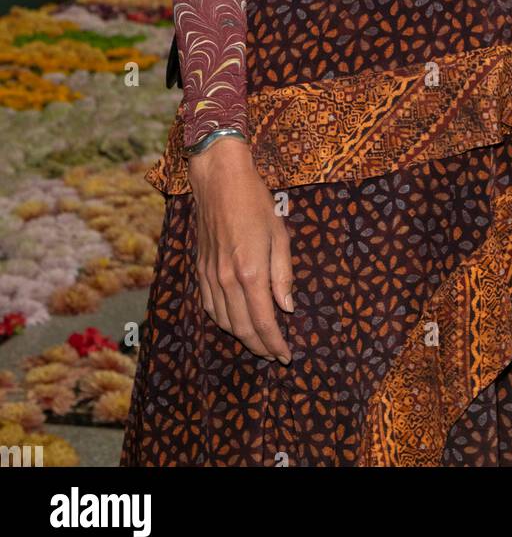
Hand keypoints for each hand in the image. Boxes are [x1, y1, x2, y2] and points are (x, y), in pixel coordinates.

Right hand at [187, 136, 292, 362]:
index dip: (275, 343)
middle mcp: (227, 280)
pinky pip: (209, 306)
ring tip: (259, 342)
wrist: (219, 180)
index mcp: (250, 272)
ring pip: (224, 321)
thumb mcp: (279, 234)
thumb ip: (283, 274)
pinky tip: (233, 322)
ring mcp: (210, 276)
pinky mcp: (200, 269)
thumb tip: (287, 307)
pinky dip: (222, 321)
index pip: (263, 322)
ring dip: (241, 337)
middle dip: (260, 346)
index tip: (286, 355)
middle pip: (242, 328)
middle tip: (275, 355)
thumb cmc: (255, 202)